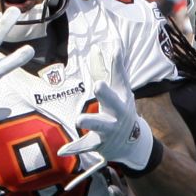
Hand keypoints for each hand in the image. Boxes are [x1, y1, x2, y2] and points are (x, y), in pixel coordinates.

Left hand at [58, 48, 153, 172]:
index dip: (116, 62)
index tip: (114, 44)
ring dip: (91, 121)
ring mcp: (109, 130)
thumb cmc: (121, 110)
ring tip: (79, 118)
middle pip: (114, 102)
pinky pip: (85, 146)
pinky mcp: (99, 144)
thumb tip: (100, 45)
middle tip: (98, 85)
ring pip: (99, 125)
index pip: (119, 77)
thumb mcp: (118, 90)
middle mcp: (117, 113)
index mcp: (121, 97)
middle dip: (107, 94)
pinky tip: (61, 150)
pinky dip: (74, 149)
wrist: (133, 144)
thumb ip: (107, 68)